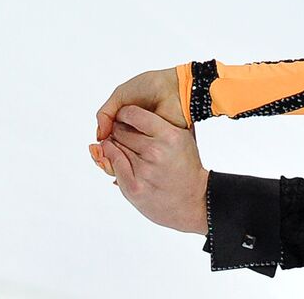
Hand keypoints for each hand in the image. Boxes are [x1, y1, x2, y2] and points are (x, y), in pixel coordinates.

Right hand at [91, 67, 186, 175]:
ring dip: (119, 153)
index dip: (104, 142)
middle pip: (117, 148)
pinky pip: (143, 154)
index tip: (98, 146)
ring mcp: (146, 138)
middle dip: (110, 149)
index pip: (110, 136)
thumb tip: (99, 136)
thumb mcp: (120, 95)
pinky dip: (134, 154)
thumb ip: (105, 114)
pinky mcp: (157, 144)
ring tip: (115, 150)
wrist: (174, 89)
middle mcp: (135, 130)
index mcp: (126, 119)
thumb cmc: (150, 86)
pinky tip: (127, 152)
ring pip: (128, 153)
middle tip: (104, 150)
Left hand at [95, 104, 208, 234]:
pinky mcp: (134, 187)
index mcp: (169, 135)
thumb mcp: (185, 138)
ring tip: (115, 142)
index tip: (123, 115)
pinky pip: (114, 164)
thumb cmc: (188, 167)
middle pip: (121, 131)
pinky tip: (110, 152)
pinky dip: (109, 156)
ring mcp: (144, 170)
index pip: (134, 114)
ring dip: (112, 143)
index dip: (124, 113)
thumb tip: (151, 101)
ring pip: (115, 146)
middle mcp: (156, 151)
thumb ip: (169, 120)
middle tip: (118, 130)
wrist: (193, 201)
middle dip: (117, 129)